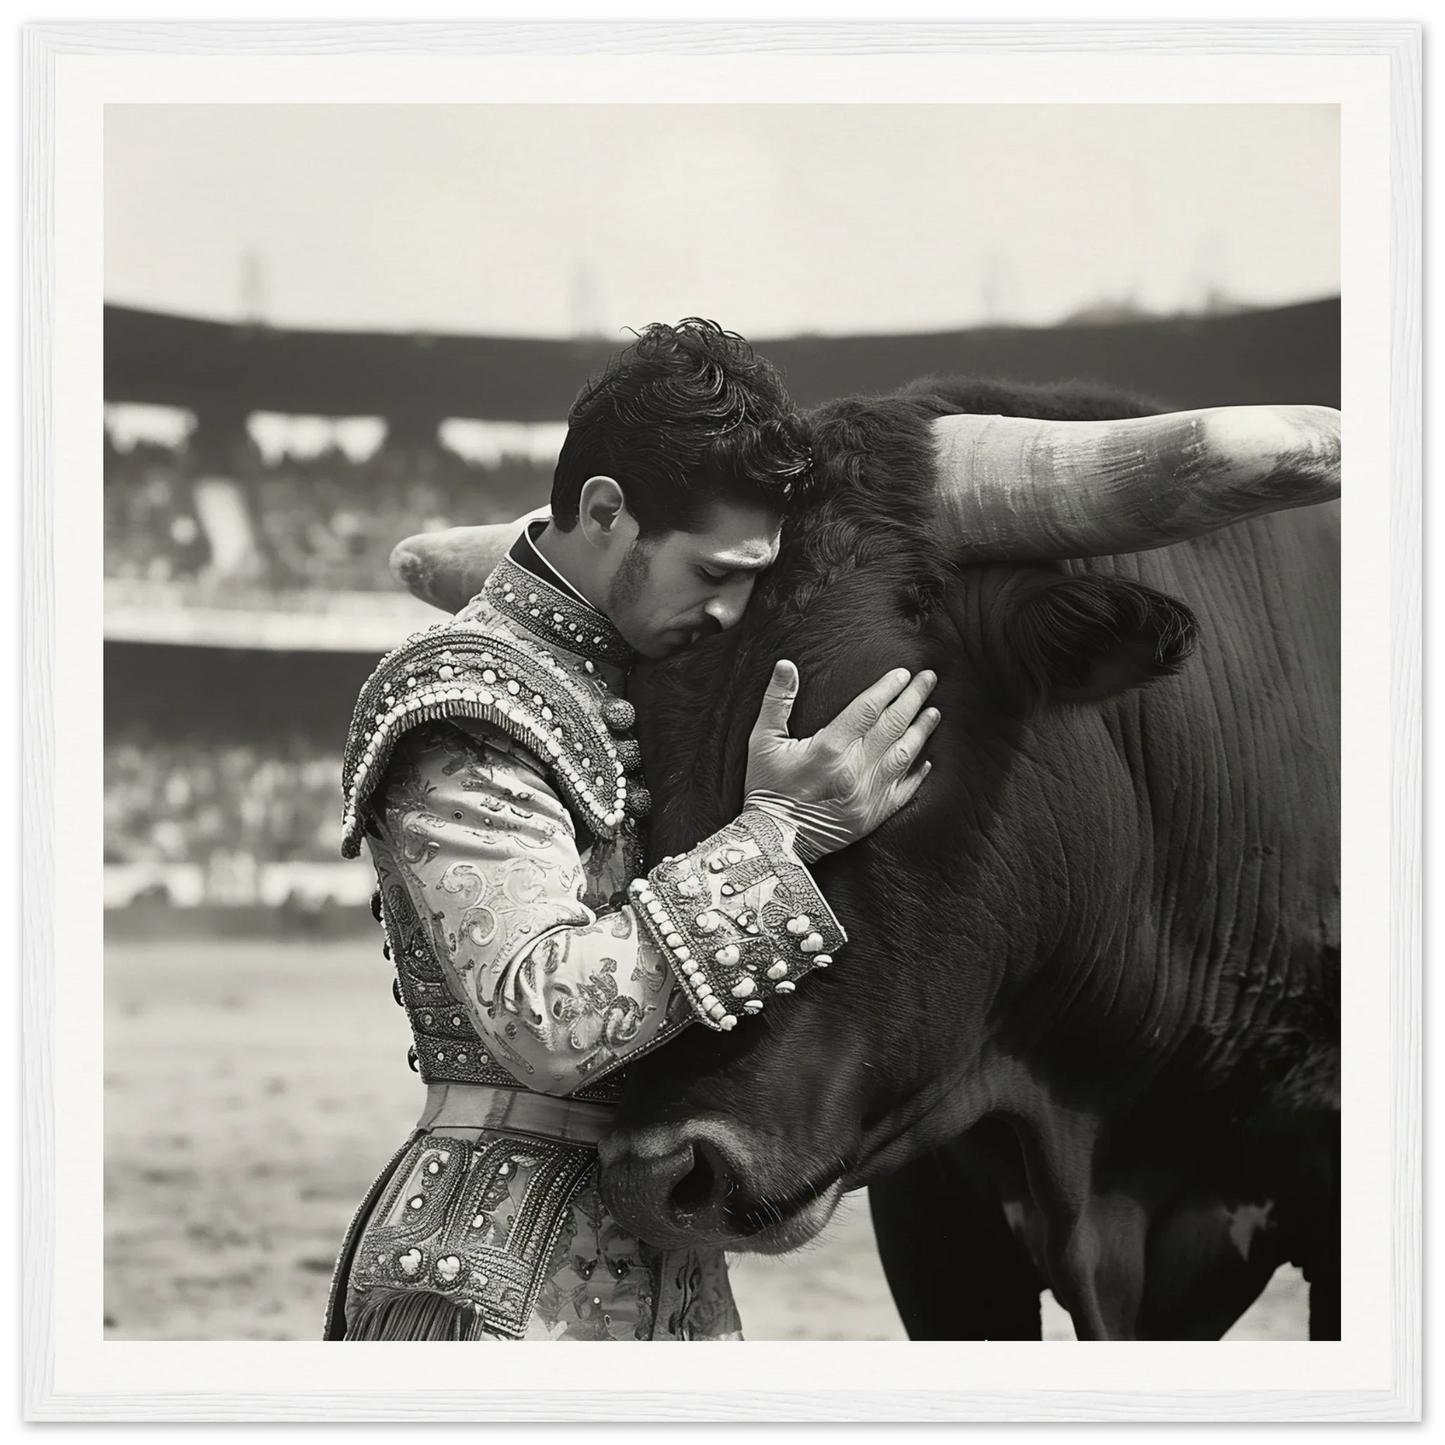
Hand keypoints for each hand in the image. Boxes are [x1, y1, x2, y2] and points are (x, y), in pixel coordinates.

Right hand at [742, 660, 939, 862]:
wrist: (774, 839)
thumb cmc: (766, 788)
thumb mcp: (762, 741)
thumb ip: (776, 701)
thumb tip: (785, 665)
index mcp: (830, 748)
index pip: (867, 709)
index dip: (887, 688)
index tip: (903, 673)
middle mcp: (854, 769)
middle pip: (892, 726)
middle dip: (913, 699)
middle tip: (929, 679)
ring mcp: (868, 794)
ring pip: (904, 755)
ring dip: (921, 731)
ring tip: (934, 712)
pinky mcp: (874, 815)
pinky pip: (904, 791)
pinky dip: (917, 774)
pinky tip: (927, 759)